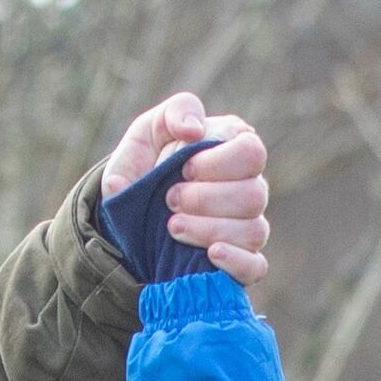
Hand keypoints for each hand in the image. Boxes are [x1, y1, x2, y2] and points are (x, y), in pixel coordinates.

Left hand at [102, 92, 269, 281]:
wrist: (125, 215)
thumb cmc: (144, 165)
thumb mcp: (148, 130)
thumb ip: (174, 113)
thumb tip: (195, 130)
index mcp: (235, 149)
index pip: (251, 152)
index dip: (219, 163)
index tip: (184, 169)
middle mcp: (249, 187)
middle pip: (254, 194)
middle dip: (207, 199)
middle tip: (170, 200)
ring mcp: (248, 226)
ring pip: (253, 231)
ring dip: (209, 229)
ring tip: (172, 227)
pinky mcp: (241, 261)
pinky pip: (255, 267)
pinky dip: (235, 262)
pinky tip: (210, 254)